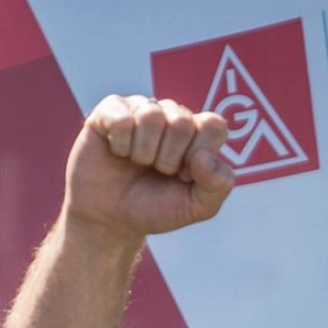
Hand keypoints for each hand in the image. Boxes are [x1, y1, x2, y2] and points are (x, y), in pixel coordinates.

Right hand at [64, 94, 234, 241]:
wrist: (111, 218)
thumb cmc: (156, 207)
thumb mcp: (197, 207)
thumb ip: (218, 185)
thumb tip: (204, 156)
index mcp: (198, 133)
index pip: (213, 125)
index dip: (199, 155)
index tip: (185, 175)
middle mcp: (172, 115)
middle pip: (182, 122)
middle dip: (169, 158)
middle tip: (158, 171)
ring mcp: (141, 109)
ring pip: (151, 116)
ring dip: (144, 152)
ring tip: (138, 162)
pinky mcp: (110, 110)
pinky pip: (122, 118)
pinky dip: (120, 145)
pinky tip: (118, 152)